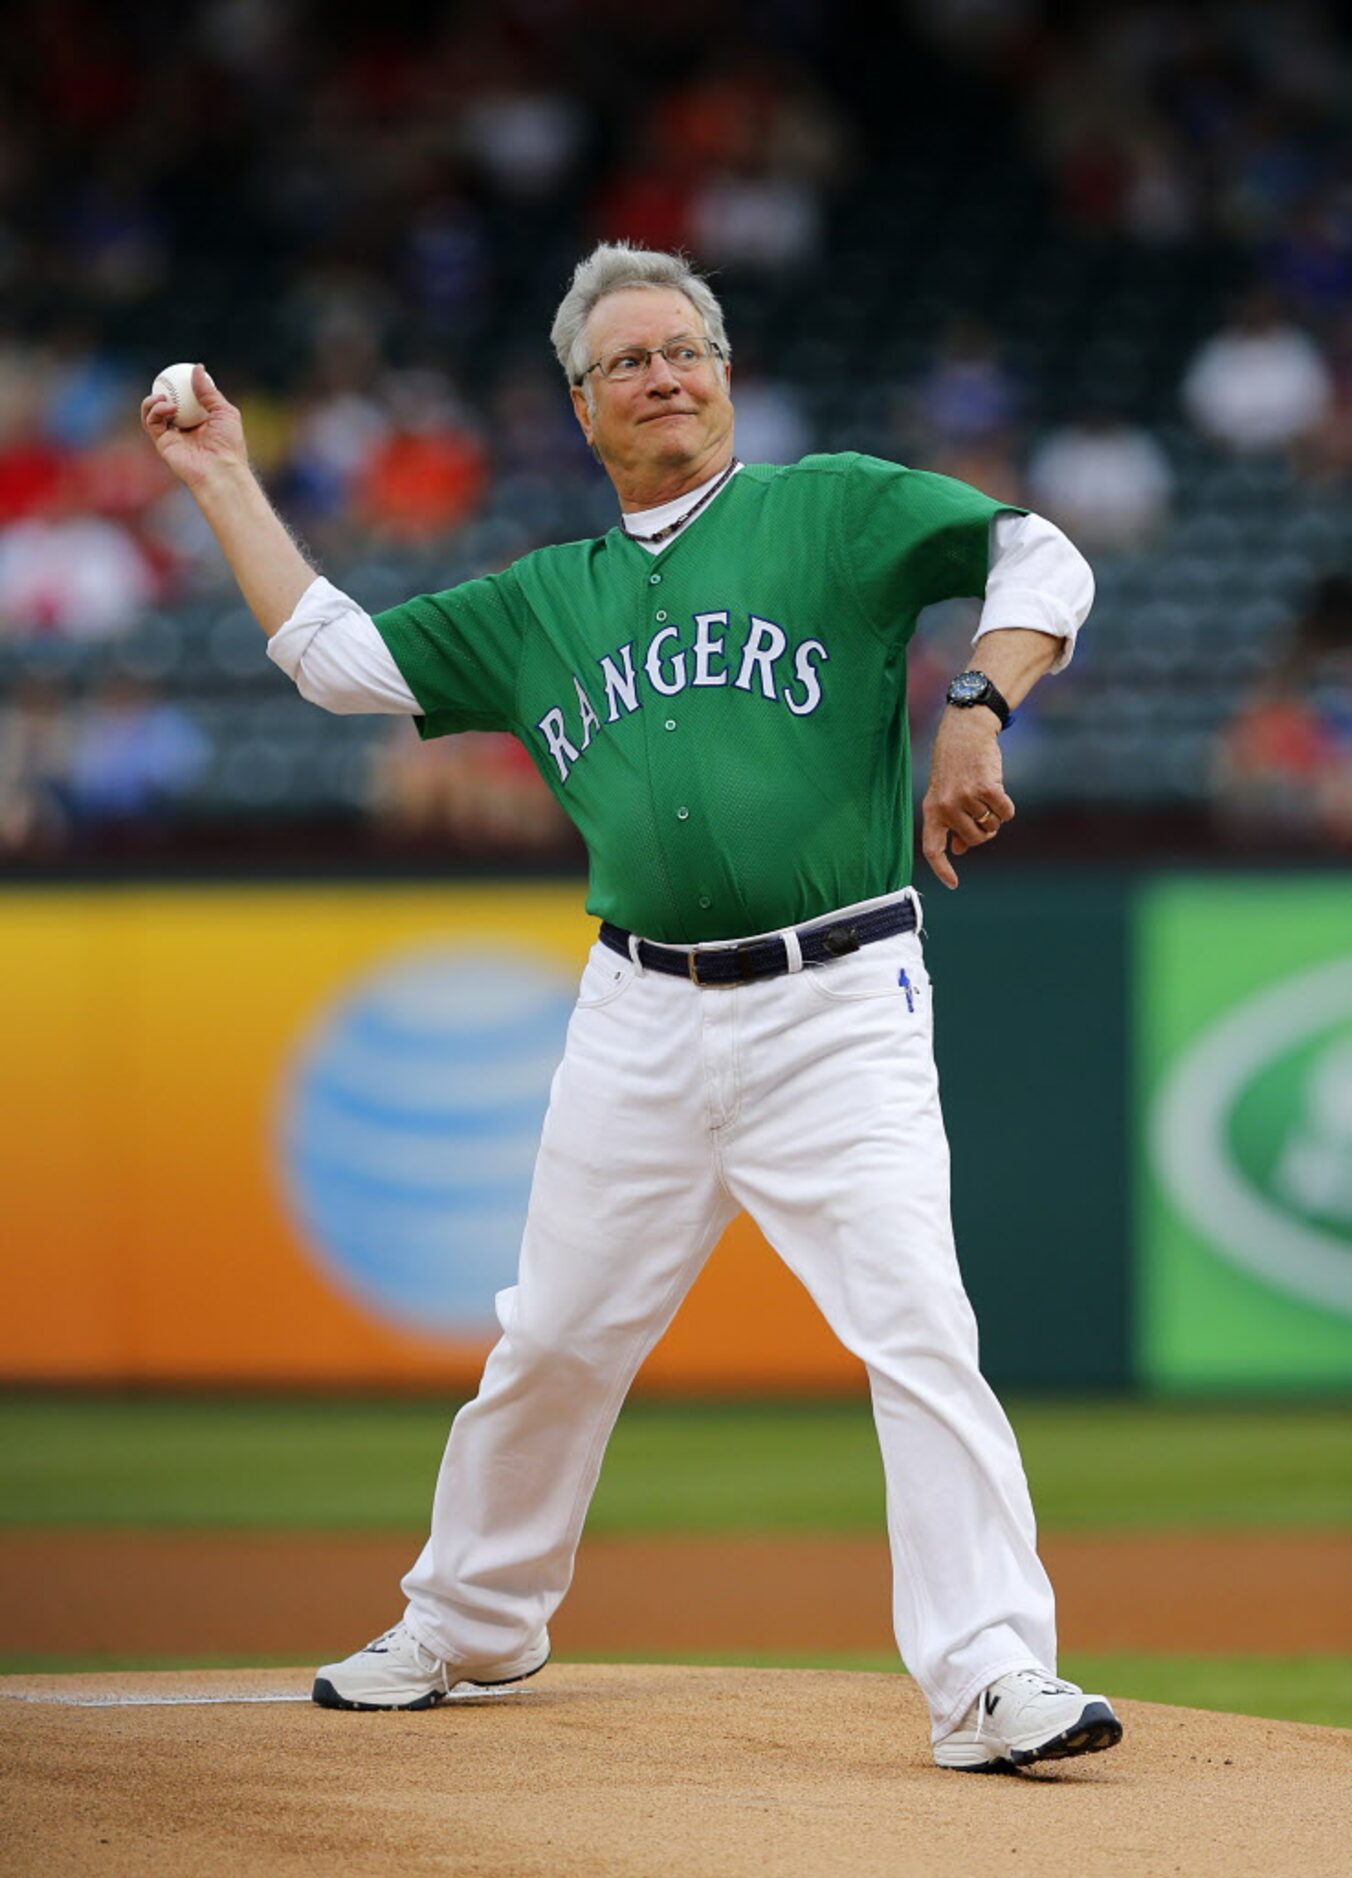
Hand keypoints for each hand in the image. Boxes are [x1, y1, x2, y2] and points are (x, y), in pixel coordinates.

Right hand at [140, 364, 246, 491]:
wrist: (220, 470)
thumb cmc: (229, 444)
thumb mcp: (225, 411)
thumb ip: (209, 391)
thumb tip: (197, 368)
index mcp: (202, 422)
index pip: (187, 400)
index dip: (181, 386)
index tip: (180, 372)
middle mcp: (186, 429)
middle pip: (168, 405)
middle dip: (162, 390)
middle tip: (165, 379)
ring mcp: (173, 437)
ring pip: (154, 413)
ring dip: (154, 400)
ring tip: (164, 395)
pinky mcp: (163, 444)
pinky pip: (151, 422)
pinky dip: (155, 410)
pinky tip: (167, 406)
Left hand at [921, 708, 1014, 888]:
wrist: (966, 732)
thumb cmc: (955, 766)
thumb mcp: (944, 794)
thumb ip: (950, 823)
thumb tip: (959, 850)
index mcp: (932, 811)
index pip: (933, 848)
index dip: (942, 868)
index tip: (953, 884)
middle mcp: (946, 807)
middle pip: (975, 840)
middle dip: (984, 830)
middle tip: (982, 810)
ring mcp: (965, 798)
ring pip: (992, 827)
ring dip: (995, 816)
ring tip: (985, 793)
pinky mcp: (986, 789)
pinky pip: (1005, 814)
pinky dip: (1007, 807)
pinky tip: (999, 789)